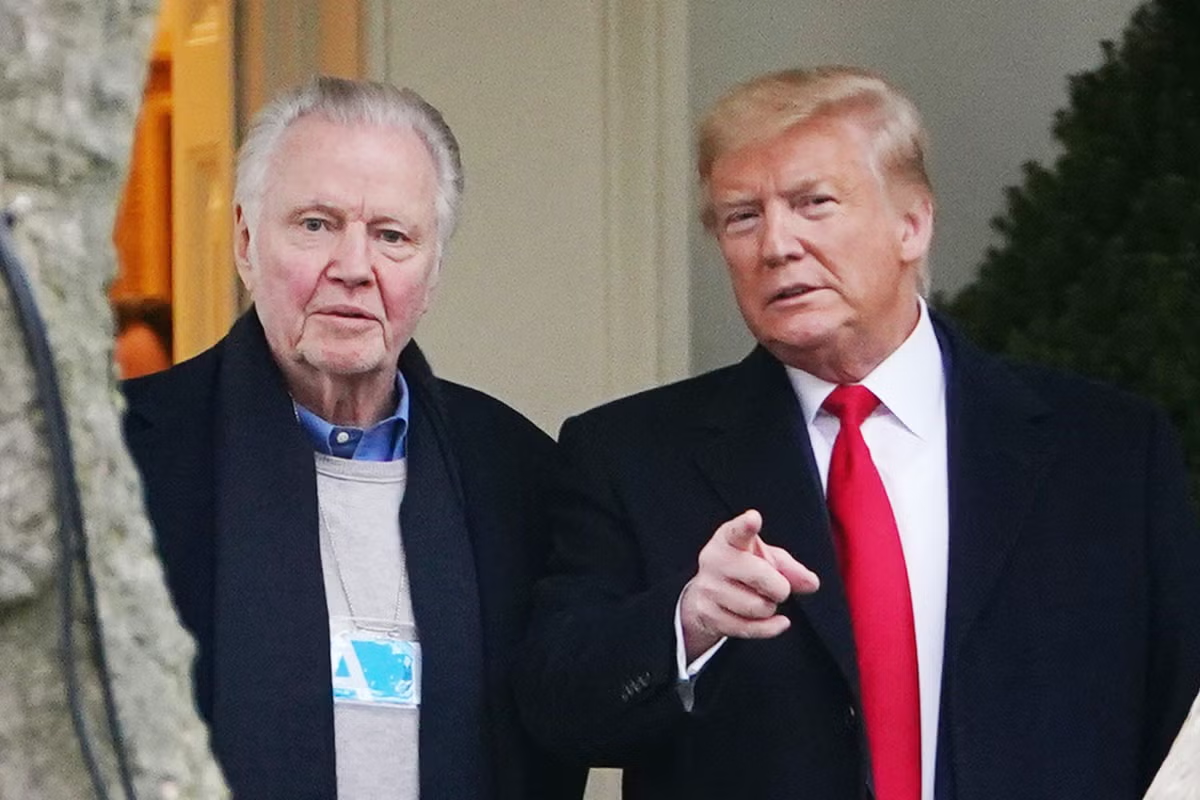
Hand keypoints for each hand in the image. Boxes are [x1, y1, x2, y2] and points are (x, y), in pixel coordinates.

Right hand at [679, 509, 819, 661]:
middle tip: (777, 587)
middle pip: (759, 576)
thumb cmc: (743, 570)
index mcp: (728, 539)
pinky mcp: (708, 614)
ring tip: (760, 599)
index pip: (738, 531)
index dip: (746, 526)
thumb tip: (812, 583)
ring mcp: (708, 588)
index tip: (753, 519)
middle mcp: (714, 560)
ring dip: (769, 608)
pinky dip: (770, 627)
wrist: (705, 596)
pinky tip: (777, 622)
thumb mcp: (767, 560)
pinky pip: (750, 628)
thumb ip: (791, 569)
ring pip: (758, 606)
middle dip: (779, 587)